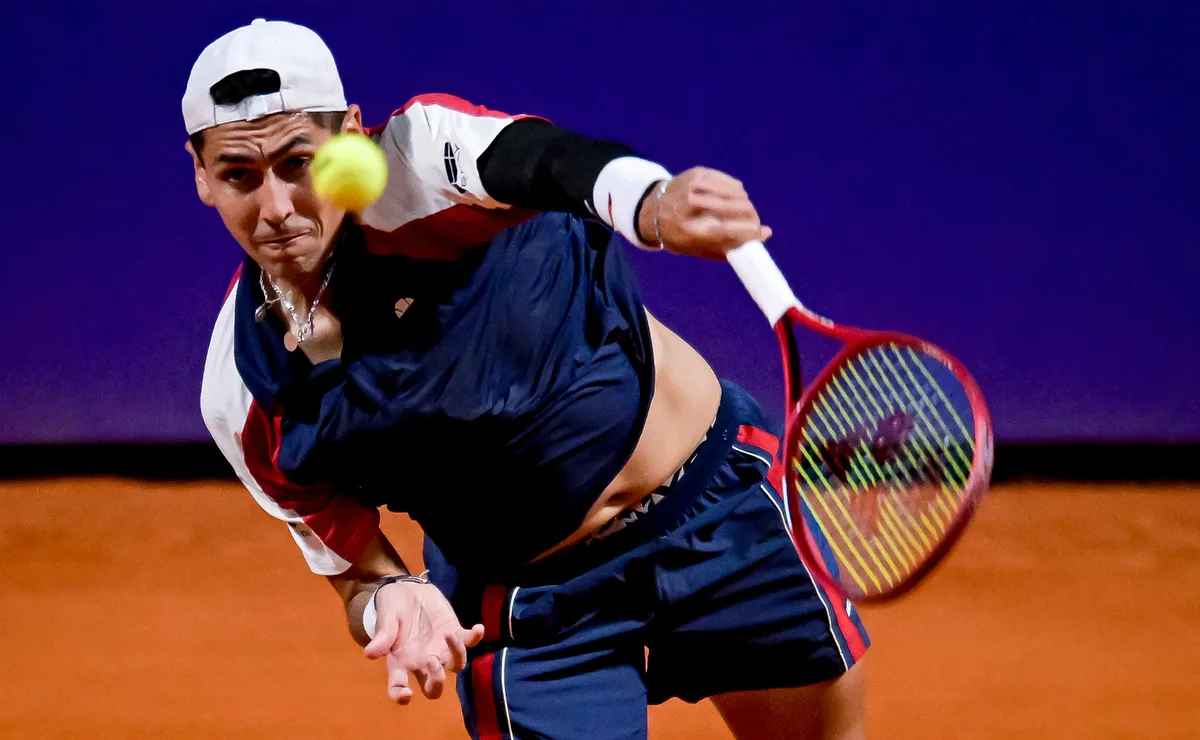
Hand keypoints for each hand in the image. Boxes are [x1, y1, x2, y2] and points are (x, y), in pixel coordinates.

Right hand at [363, 580, 485, 704]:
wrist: (408, 589)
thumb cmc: (393, 606)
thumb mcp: (386, 617)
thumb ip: (383, 635)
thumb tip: (370, 654)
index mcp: (400, 662)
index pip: (398, 687)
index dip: (401, 695)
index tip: (406, 694)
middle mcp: (422, 661)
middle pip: (434, 687)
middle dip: (437, 682)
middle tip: (433, 660)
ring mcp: (441, 649)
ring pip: (456, 667)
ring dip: (456, 655)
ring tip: (448, 634)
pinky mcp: (455, 632)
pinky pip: (469, 641)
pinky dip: (475, 637)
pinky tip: (477, 628)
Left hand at [636, 166, 771, 259]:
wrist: (652, 209)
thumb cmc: (680, 235)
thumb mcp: (698, 249)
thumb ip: (730, 247)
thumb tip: (764, 236)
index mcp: (689, 231)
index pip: (727, 230)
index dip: (750, 231)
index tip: (762, 232)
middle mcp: (690, 206)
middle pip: (734, 208)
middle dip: (751, 215)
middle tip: (755, 222)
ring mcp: (694, 186)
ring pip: (735, 192)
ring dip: (745, 203)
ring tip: (745, 211)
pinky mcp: (698, 173)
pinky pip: (728, 181)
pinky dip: (736, 191)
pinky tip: (735, 198)